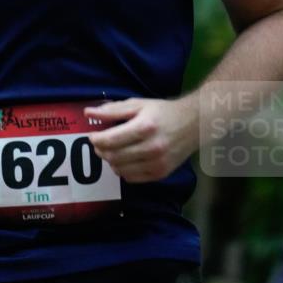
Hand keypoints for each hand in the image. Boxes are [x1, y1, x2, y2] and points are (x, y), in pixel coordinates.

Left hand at [84, 96, 198, 182]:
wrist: (194, 124)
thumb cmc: (163, 112)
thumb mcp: (138, 105)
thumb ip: (112, 110)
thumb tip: (88, 112)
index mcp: (145, 127)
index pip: (110, 140)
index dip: (96, 139)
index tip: (92, 135)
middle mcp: (152, 147)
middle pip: (113, 156)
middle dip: (100, 150)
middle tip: (99, 143)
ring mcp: (157, 163)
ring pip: (120, 169)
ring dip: (110, 161)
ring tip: (112, 150)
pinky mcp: (160, 174)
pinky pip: (131, 178)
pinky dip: (123, 170)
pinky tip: (125, 159)